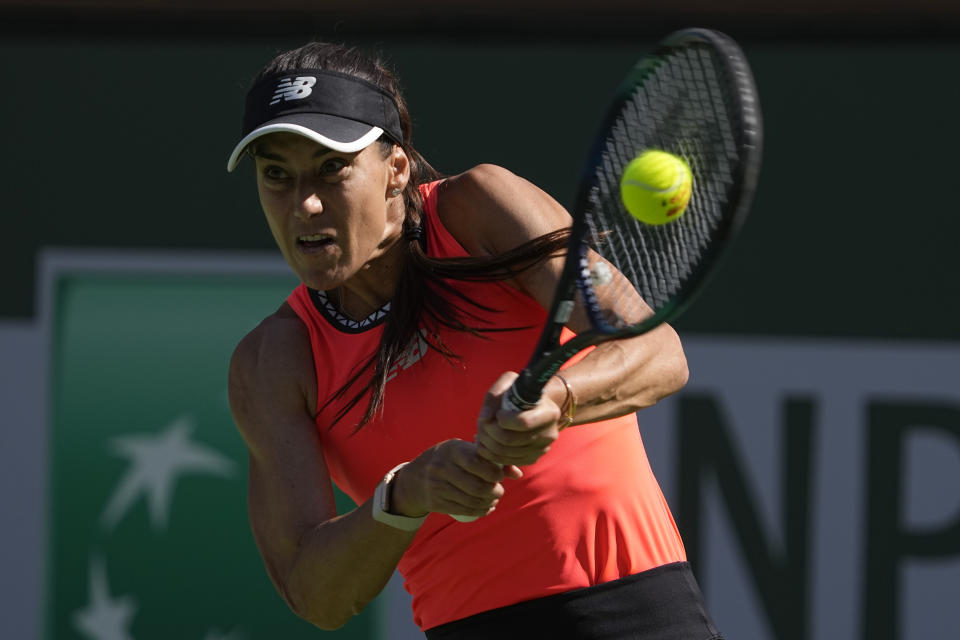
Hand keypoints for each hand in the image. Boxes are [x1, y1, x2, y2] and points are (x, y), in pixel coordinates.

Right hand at [390, 439, 520, 519]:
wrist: (415, 478)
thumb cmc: (449, 460)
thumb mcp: (464, 451)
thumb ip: (490, 459)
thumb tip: (517, 474)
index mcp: (451, 450)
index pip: (476, 463)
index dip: (493, 472)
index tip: (499, 476)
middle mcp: (442, 467)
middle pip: (476, 485)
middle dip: (493, 491)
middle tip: (499, 491)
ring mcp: (437, 486)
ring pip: (471, 500)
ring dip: (488, 503)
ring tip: (494, 500)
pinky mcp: (436, 502)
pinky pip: (463, 509)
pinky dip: (480, 511)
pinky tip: (487, 508)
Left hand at [474, 372, 562, 467]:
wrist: (533, 406)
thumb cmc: (520, 392)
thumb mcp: (508, 382)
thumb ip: (494, 395)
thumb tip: (484, 418)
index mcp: (549, 412)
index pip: (523, 422)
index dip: (503, 419)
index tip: (497, 413)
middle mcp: (549, 433)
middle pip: (509, 440)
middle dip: (488, 432)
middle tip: (482, 423)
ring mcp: (542, 448)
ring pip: (505, 453)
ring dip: (487, 443)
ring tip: (481, 432)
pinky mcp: (533, 458)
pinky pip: (507, 461)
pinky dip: (492, 453)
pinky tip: (487, 442)